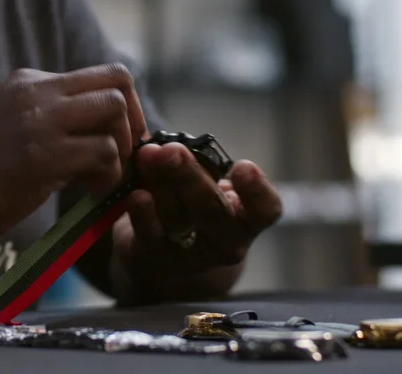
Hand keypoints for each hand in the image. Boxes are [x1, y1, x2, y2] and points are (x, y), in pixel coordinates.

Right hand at [0, 64, 146, 248]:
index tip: (118, 137)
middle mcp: (36, 91)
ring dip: (122, 148)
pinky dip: (108, 176)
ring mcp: (41, 120)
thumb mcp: (7, 123)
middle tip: (122, 156)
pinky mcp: (44, 155)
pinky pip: (103, 153)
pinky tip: (89, 193)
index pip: (99, 74)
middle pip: (117, 81)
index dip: (121, 105)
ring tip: (102, 177)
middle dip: (132, 121)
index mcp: (28, 81)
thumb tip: (91, 130)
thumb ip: (44, 115)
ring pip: (114, 110)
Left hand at [111, 142, 281, 298]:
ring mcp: (191, 255)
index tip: (243, 166)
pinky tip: (136, 195)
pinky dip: (143, 215)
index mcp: (247, 219)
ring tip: (147, 157)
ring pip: (178, 220)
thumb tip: (175, 142)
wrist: (164, 250)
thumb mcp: (209, 186)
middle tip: (171, 151)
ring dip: (161, 185)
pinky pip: (151, 237)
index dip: (257, 191)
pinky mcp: (158, 260)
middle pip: (213, 212)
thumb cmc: (194, 204)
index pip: (265, 211)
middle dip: (190, 178)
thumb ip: (203, 166)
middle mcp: (225, 242)